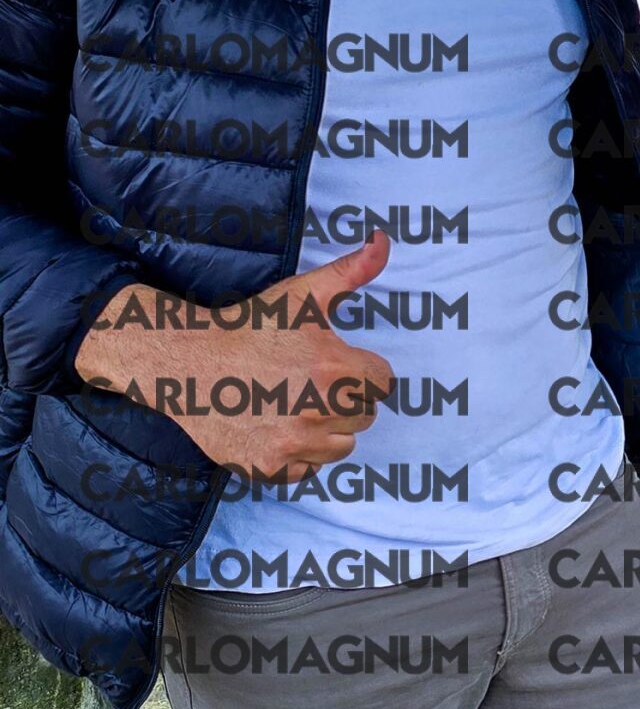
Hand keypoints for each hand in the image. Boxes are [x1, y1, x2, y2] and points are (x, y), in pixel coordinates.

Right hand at [75, 230, 396, 482]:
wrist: (187, 361)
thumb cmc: (249, 326)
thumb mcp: (303, 294)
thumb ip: (351, 270)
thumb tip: (384, 239)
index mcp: (336, 369)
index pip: (382, 382)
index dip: (360, 369)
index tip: (333, 362)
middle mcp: (320, 411)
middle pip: (364, 415)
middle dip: (344, 398)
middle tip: (306, 380)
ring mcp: (294, 444)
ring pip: (341, 446)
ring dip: (326, 429)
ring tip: (291, 402)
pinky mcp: (271, 468)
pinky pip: (308, 469)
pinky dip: (297, 454)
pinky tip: (274, 426)